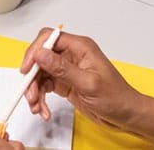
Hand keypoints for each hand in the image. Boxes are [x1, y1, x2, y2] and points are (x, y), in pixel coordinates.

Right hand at [21, 30, 144, 128]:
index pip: (49, 39)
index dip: (35, 52)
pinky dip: (40, 97)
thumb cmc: (116, 97)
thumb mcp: (88, 83)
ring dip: (35, 90)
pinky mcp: (64, 82)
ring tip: (37, 106)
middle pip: (41, 57)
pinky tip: (43, 108)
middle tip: (30, 93)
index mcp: (80, 48)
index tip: (27, 69)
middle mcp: (72, 55)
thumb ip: (62, 68)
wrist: (125, 115)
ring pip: (40, 73)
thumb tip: (41, 54)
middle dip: (32, 76)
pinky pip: (45, 86)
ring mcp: (67, 69)